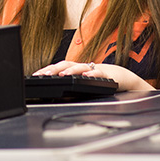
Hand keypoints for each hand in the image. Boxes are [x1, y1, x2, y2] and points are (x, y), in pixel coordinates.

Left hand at [32, 60, 152, 91]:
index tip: (35, 75)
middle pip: (66, 64)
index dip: (47, 70)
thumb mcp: (84, 86)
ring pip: (80, 67)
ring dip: (70, 70)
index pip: (59, 67)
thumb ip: (72, 88)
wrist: (124, 79)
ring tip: (61, 75)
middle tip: (43, 74)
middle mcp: (84, 67)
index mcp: (76, 70)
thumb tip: (57, 96)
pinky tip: (86, 76)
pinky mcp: (107, 74)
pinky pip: (99, 73)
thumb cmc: (101, 82)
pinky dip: (92, 74)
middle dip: (54, 69)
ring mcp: (95, 69)